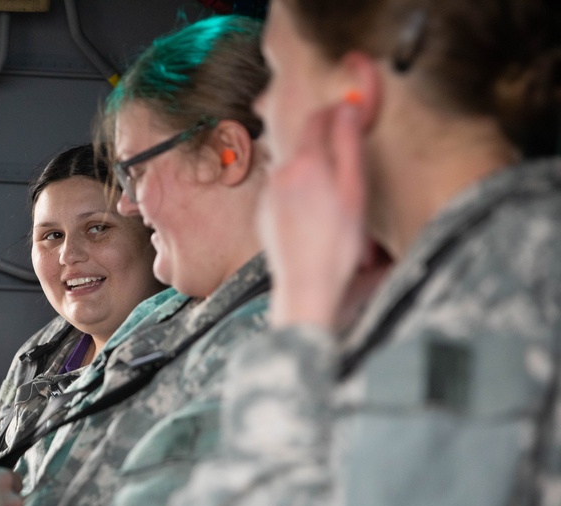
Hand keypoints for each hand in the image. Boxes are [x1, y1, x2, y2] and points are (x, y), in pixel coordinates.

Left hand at [258, 101, 368, 329]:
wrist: (305, 285)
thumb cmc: (338, 243)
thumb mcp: (354, 190)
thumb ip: (349, 144)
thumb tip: (348, 107)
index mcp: (305, 162)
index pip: (317, 118)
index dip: (336, 111)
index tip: (351, 113)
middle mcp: (279, 173)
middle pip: (303, 142)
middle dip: (324, 140)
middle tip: (347, 152)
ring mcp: (268, 194)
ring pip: (292, 167)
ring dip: (311, 168)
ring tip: (334, 192)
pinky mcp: (263, 213)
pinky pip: (283, 191)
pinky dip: (300, 192)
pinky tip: (315, 214)